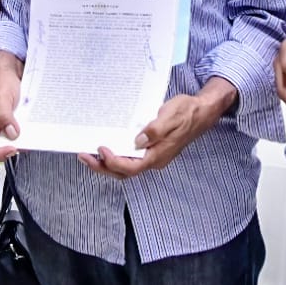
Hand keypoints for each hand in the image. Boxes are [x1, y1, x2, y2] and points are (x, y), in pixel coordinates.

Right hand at [0, 54, 22, 160]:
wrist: (12, 72)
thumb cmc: (2, 81)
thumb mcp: (2, 96)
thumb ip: (5, 115)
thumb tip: (12, 134)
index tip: (12, 149)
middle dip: (12, 149)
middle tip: (25, 144)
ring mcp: (3, 127)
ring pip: (10, 144)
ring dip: (21, 142)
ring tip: (31, 137)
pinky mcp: (13, 125)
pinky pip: (18, 135)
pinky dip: (26, 135)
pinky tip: (33, 131)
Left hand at [78, 82, 234, 176]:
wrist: (201, 112)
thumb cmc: (186, 112)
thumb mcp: (171, 116)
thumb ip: (155, 130)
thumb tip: (138, 141)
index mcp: (158, 155)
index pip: (131, 167)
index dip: (114, 161)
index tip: (101, 149)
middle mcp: (154, 159)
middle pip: (124, 172)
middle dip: (102, 167)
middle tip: (83, 156)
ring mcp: (153, 156)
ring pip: (126, 167)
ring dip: (106, 164)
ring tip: (89, 155)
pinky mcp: (151, 150)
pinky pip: (131, 159)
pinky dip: (116, 156)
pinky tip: (107, 149)